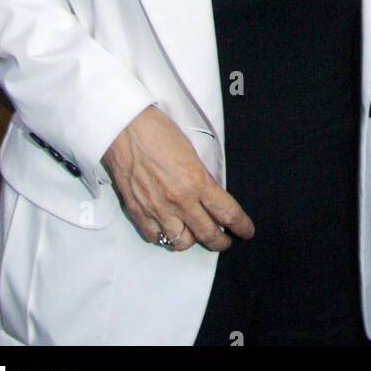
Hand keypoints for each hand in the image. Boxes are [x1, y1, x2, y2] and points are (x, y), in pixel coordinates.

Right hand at [101, 105, 253, 251]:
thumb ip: (202, 177)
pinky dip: (164, 236)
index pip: (227, 212)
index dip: (241, 225)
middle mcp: (179, 200)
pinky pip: (155, 237)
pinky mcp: (138, 211)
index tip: (246, 231)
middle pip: (208, 234)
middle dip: (221, 242)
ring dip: (192, 240)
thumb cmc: (157, 131)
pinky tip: (169, 228)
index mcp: (196, 181)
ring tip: (195, 234)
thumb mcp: (192, 152)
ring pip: (181, 242)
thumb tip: (211, 195)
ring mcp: (157, 209)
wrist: (124, 128)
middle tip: (225, 241)